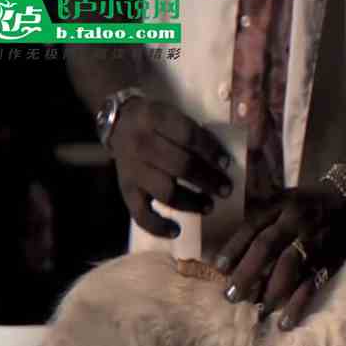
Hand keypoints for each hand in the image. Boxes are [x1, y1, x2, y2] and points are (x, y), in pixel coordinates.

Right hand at [110, 98, 232, 237]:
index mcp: (154, 118)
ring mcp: (133, 171)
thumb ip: (191, 132)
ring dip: (191, 203)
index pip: (188, 135)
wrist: (118, 125)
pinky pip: (140, 214)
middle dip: (208, 180)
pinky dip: (158, 226)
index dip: (210, 150)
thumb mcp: (170, 114)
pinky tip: (176, 231)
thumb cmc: (154, 123)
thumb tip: (222, 161)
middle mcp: (141, 144)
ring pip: (166, 192)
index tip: (227, 163)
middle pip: (180, 166)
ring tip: (209, 207)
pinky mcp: (126, 190)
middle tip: (226, 190)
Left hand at [215, 183, 345, 329]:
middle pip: (267, 246)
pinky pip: (312, 284)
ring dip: (270, 291)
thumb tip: (231, 258)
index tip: (219, 269)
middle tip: (231, 297)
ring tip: (256, 311)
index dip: (234, 248)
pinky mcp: (329, 260)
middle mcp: (296, 221)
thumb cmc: (305, 204)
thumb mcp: (282, 200)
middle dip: (247, 273)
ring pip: (289, 266)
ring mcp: (314, 241)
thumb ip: (260, 222)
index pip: (253, 227)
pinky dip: (297, 305)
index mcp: (280, 205)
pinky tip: (284, 323)